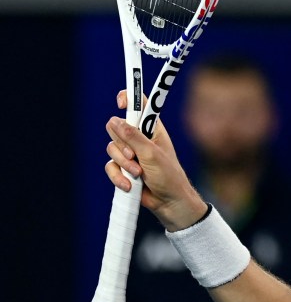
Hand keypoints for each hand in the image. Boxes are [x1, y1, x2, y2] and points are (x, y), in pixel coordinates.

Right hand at [105, 90, 206, 230]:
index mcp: (153, 128)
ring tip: (138, 174)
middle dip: (122, 144)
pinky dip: (118, 176)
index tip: (120, 102)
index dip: (128, 99)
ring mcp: (131, 153)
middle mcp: (140, 138)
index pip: (139, 105)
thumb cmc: (168, 175)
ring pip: (111, 149)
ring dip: (123, 164)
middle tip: (134, 156)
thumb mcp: (151, 154)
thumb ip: (133, 137)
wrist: (169, 202)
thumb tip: (115, 120)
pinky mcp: (123, 168)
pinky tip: (130, 185)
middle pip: (116, 127)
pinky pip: (110, 166)